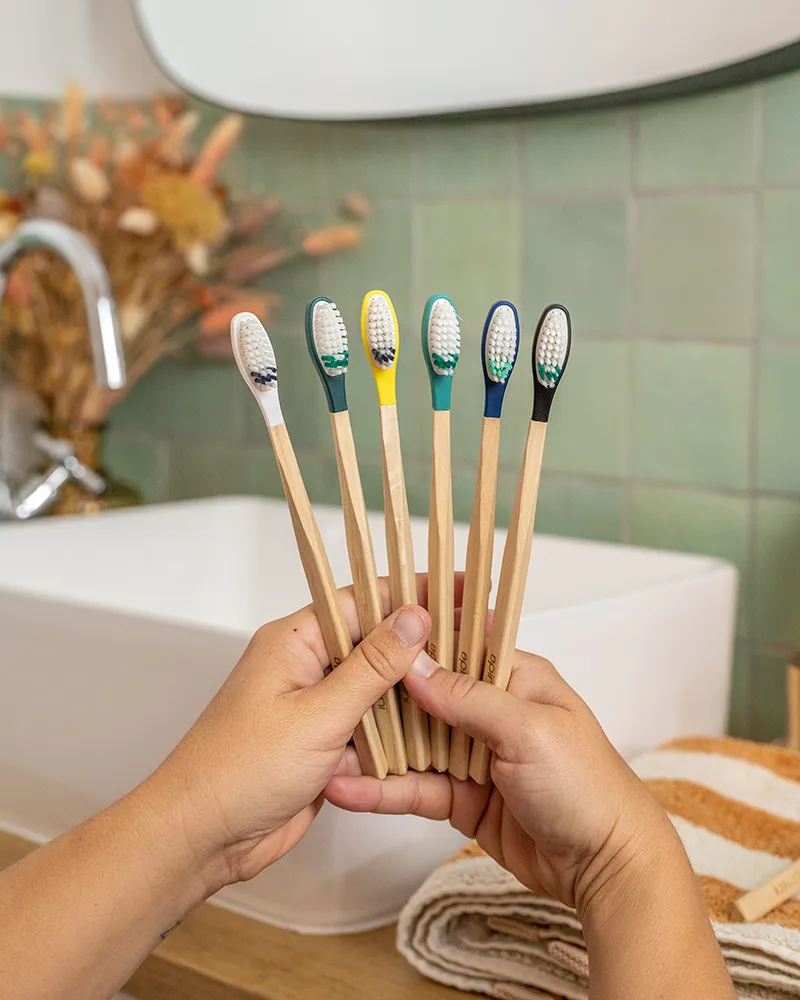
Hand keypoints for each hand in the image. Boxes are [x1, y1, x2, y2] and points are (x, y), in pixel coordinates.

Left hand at [135, 578, 457, 891]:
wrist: (202, 838)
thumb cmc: (240, 769)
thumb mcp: (317, 713)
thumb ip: (372, 666)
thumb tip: (414, 617)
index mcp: (296, 640)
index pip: (364, 599)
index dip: (414, 591)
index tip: (462, 587)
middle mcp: (307, 666)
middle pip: (376, 642)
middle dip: (423, 643)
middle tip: (479, 638)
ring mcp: (316, 706)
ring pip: (377, 688)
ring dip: (414, 691)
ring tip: (469, 681)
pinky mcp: (323, 744)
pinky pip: (370, 727)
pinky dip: (397, 731)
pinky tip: (438, 730)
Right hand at [326, 647, 673, 914]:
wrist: (605, 867)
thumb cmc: (586, 786)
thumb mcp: (529, 729)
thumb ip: (469, 698)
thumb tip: (415, 665)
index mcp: (514, 677)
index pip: (457, 642)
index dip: (415, 636)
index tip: (367, 627)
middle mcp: (490, 711)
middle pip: (425, 694)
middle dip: (381, 692)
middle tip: (328, 685)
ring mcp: (474, 756)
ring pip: (413, 741)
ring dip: (374, 745)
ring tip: (324, 742)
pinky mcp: (462, 799)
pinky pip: (416, 788)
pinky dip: (383, 789)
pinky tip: (346, 789)